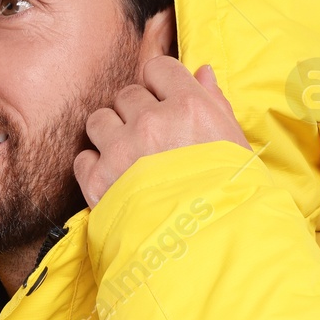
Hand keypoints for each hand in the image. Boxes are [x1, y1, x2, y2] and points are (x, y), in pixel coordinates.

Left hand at [73, 56, 250, 206]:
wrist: (207, 251)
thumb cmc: (231, 199)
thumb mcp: (236, 148)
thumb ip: (216, 104)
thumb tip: (202, 71)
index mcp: (190, 107)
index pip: (158, 68)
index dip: (161, 86)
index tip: (166, 104)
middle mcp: (152, 122)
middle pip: (126, 94)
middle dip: (136, 112)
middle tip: (151, 140)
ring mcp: (121, 151)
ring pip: (99, 120)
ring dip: (110, 135)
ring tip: (129, 159)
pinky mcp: (98, 181)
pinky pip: (83, 157)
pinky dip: (95, 168)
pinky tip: (116, 182)